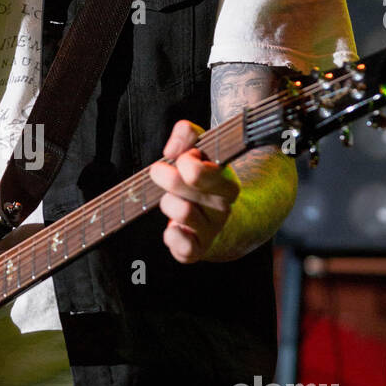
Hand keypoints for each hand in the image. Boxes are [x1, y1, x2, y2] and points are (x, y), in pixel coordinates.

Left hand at [149, 120, 239, 263]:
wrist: (219, 223)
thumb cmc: (202, 182)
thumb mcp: (200, 151)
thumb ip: (187, 135)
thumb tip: (171, 149)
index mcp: (226, 182)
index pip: (198, 170)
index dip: (183, 159)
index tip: (180, 159)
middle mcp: (223, 207)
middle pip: (187, 188)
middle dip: (167, 177)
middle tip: (158, 172)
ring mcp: (211, 230)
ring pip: (182, 212)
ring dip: (168, 203)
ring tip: (171, 201)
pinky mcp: (197, 251)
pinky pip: (179, 244)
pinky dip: (171, 235)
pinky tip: (175, 227)